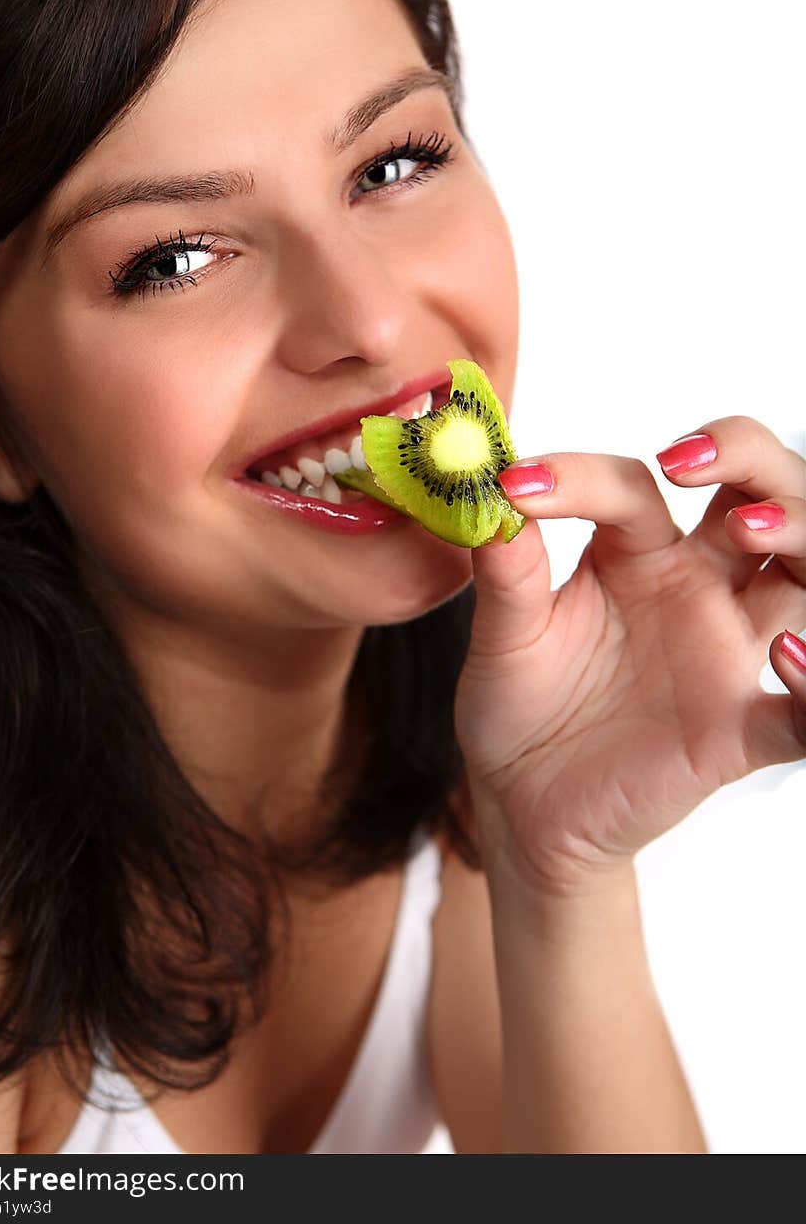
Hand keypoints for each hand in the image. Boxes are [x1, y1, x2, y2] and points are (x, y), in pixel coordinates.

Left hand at [453, 416, 805, 895]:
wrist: (521, 807)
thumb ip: (506, 575)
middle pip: (758, 494)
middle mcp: (695, 589)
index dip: (583, 476)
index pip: (634, 487)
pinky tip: (790, 658)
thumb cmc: (519, 709)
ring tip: (748, 529)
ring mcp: (724, 655)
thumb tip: (489, 502)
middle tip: (685, 460)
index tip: (517, 487)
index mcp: (636, 555)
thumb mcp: (503, 640)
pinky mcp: (737, 732)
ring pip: (802, 575)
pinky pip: (800, 714)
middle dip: (746, 455)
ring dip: (795, 536)